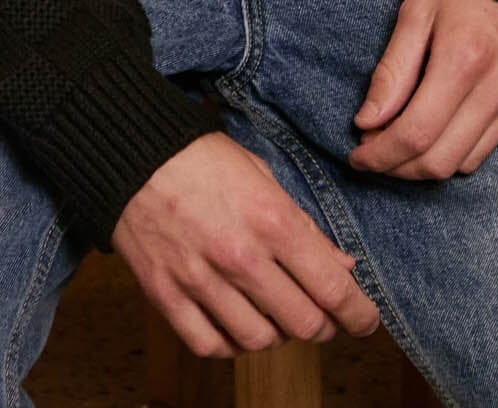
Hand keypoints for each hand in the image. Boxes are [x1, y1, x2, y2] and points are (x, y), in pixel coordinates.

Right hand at [112, 130, 381, 359]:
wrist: (131, 152)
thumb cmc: (200, 157)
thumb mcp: (262, 175)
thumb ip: (303, 226)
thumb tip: (341, 267)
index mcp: (270, 220)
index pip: (332, 289)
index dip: (360, 315)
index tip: (367, 321)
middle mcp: (240, 256)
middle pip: (303, 324)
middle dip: (323, 326)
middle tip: (322, 316)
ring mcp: (200, 280)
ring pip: (259, 341)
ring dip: (276, 334)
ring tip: (274, 314)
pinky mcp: (166, 295)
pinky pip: (210, 345)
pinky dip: (230, 343)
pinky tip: (235, 324)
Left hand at [349, 0, 497, 179]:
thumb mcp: (416, 14)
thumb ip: (391, 71)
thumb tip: (367, 121)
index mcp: (463, 59)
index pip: (416, 133)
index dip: (381, 154)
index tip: (357, 155)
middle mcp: (496, 87)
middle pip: (439, 160)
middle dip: (397, 168)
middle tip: (372, 152)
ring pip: (462, 164)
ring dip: (422, 168)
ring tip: (396, 145)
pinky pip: (484, 153)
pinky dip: (451, 155)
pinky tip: (431, 136)